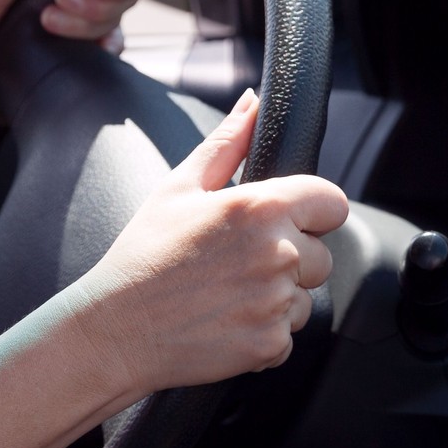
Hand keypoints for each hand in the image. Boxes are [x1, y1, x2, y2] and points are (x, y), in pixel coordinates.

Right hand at [71, 89, 347, 395]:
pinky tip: (224, 321)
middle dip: (291, 259)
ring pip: (304, 298)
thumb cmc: (142, 256)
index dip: (313, 212)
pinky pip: (288, 335)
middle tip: (236, 264)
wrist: (114, 331)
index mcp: (261, 208)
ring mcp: (276, 302)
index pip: (332, 203)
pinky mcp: (271, 345)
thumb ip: (227, 142)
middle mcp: (278, 254)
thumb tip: (253, 102)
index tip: (289, 222)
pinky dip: (263, 333)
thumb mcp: (179, 187)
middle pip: (321, 255)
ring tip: (225, 294)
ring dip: (277, 298)